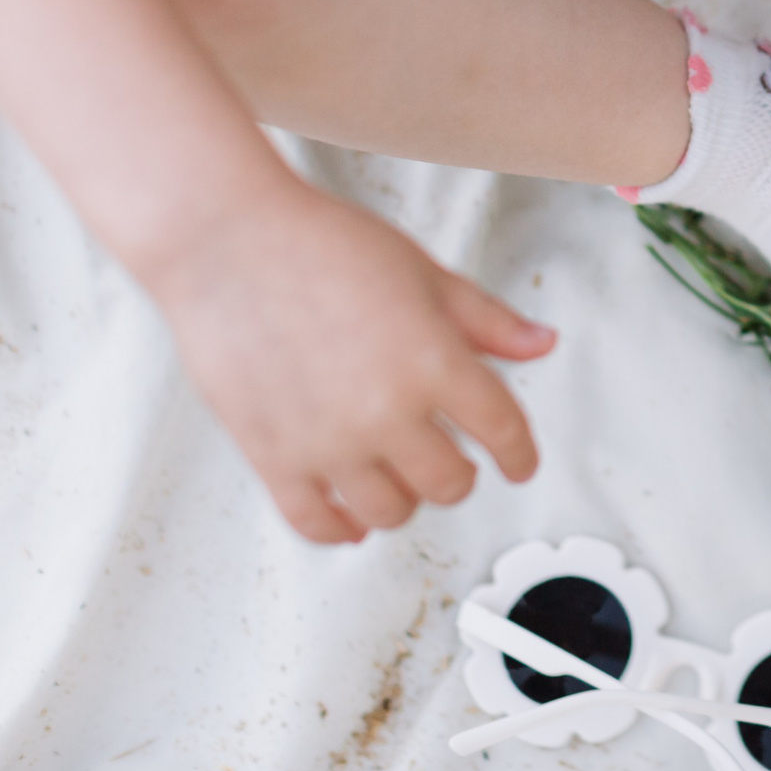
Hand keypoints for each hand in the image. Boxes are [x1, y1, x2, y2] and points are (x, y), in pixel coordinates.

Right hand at [143, 177, 553, 542]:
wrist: (226, 240)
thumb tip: (544, 345)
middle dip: (460, 477)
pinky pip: (315, 523)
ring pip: (388, 512)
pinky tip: (353, 518)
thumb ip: (487, 319)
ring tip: (399, 476)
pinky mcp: (270, 456)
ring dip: (404, 500)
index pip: (501, 430)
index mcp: (436, 361)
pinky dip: (341, 530)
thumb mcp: (425, 272)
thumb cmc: (327, 245)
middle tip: (454, 462)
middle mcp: (386, 411)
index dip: (520, 455)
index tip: (520, 467)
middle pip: (448, 484)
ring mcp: (327, 441)